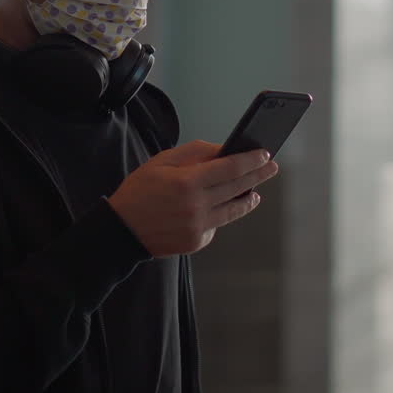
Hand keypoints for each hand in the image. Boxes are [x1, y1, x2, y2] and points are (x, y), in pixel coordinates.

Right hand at [108, 140, 279, 257]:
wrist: (121, 230)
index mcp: (187, 182)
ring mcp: (198, 227)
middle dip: (258, 176)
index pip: (230, 168)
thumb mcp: (162, 161)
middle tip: (271, 167)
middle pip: (238, 188)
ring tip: (255, 191)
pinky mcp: (197, 242)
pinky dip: (220, 214)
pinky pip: (217, 224)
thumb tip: (224, 150)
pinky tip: (220, 207)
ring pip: (233, 210)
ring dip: (247, 199)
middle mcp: (196, 206)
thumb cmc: (141, 190)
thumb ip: (194, 153)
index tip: (266, 154)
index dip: (251, 160)